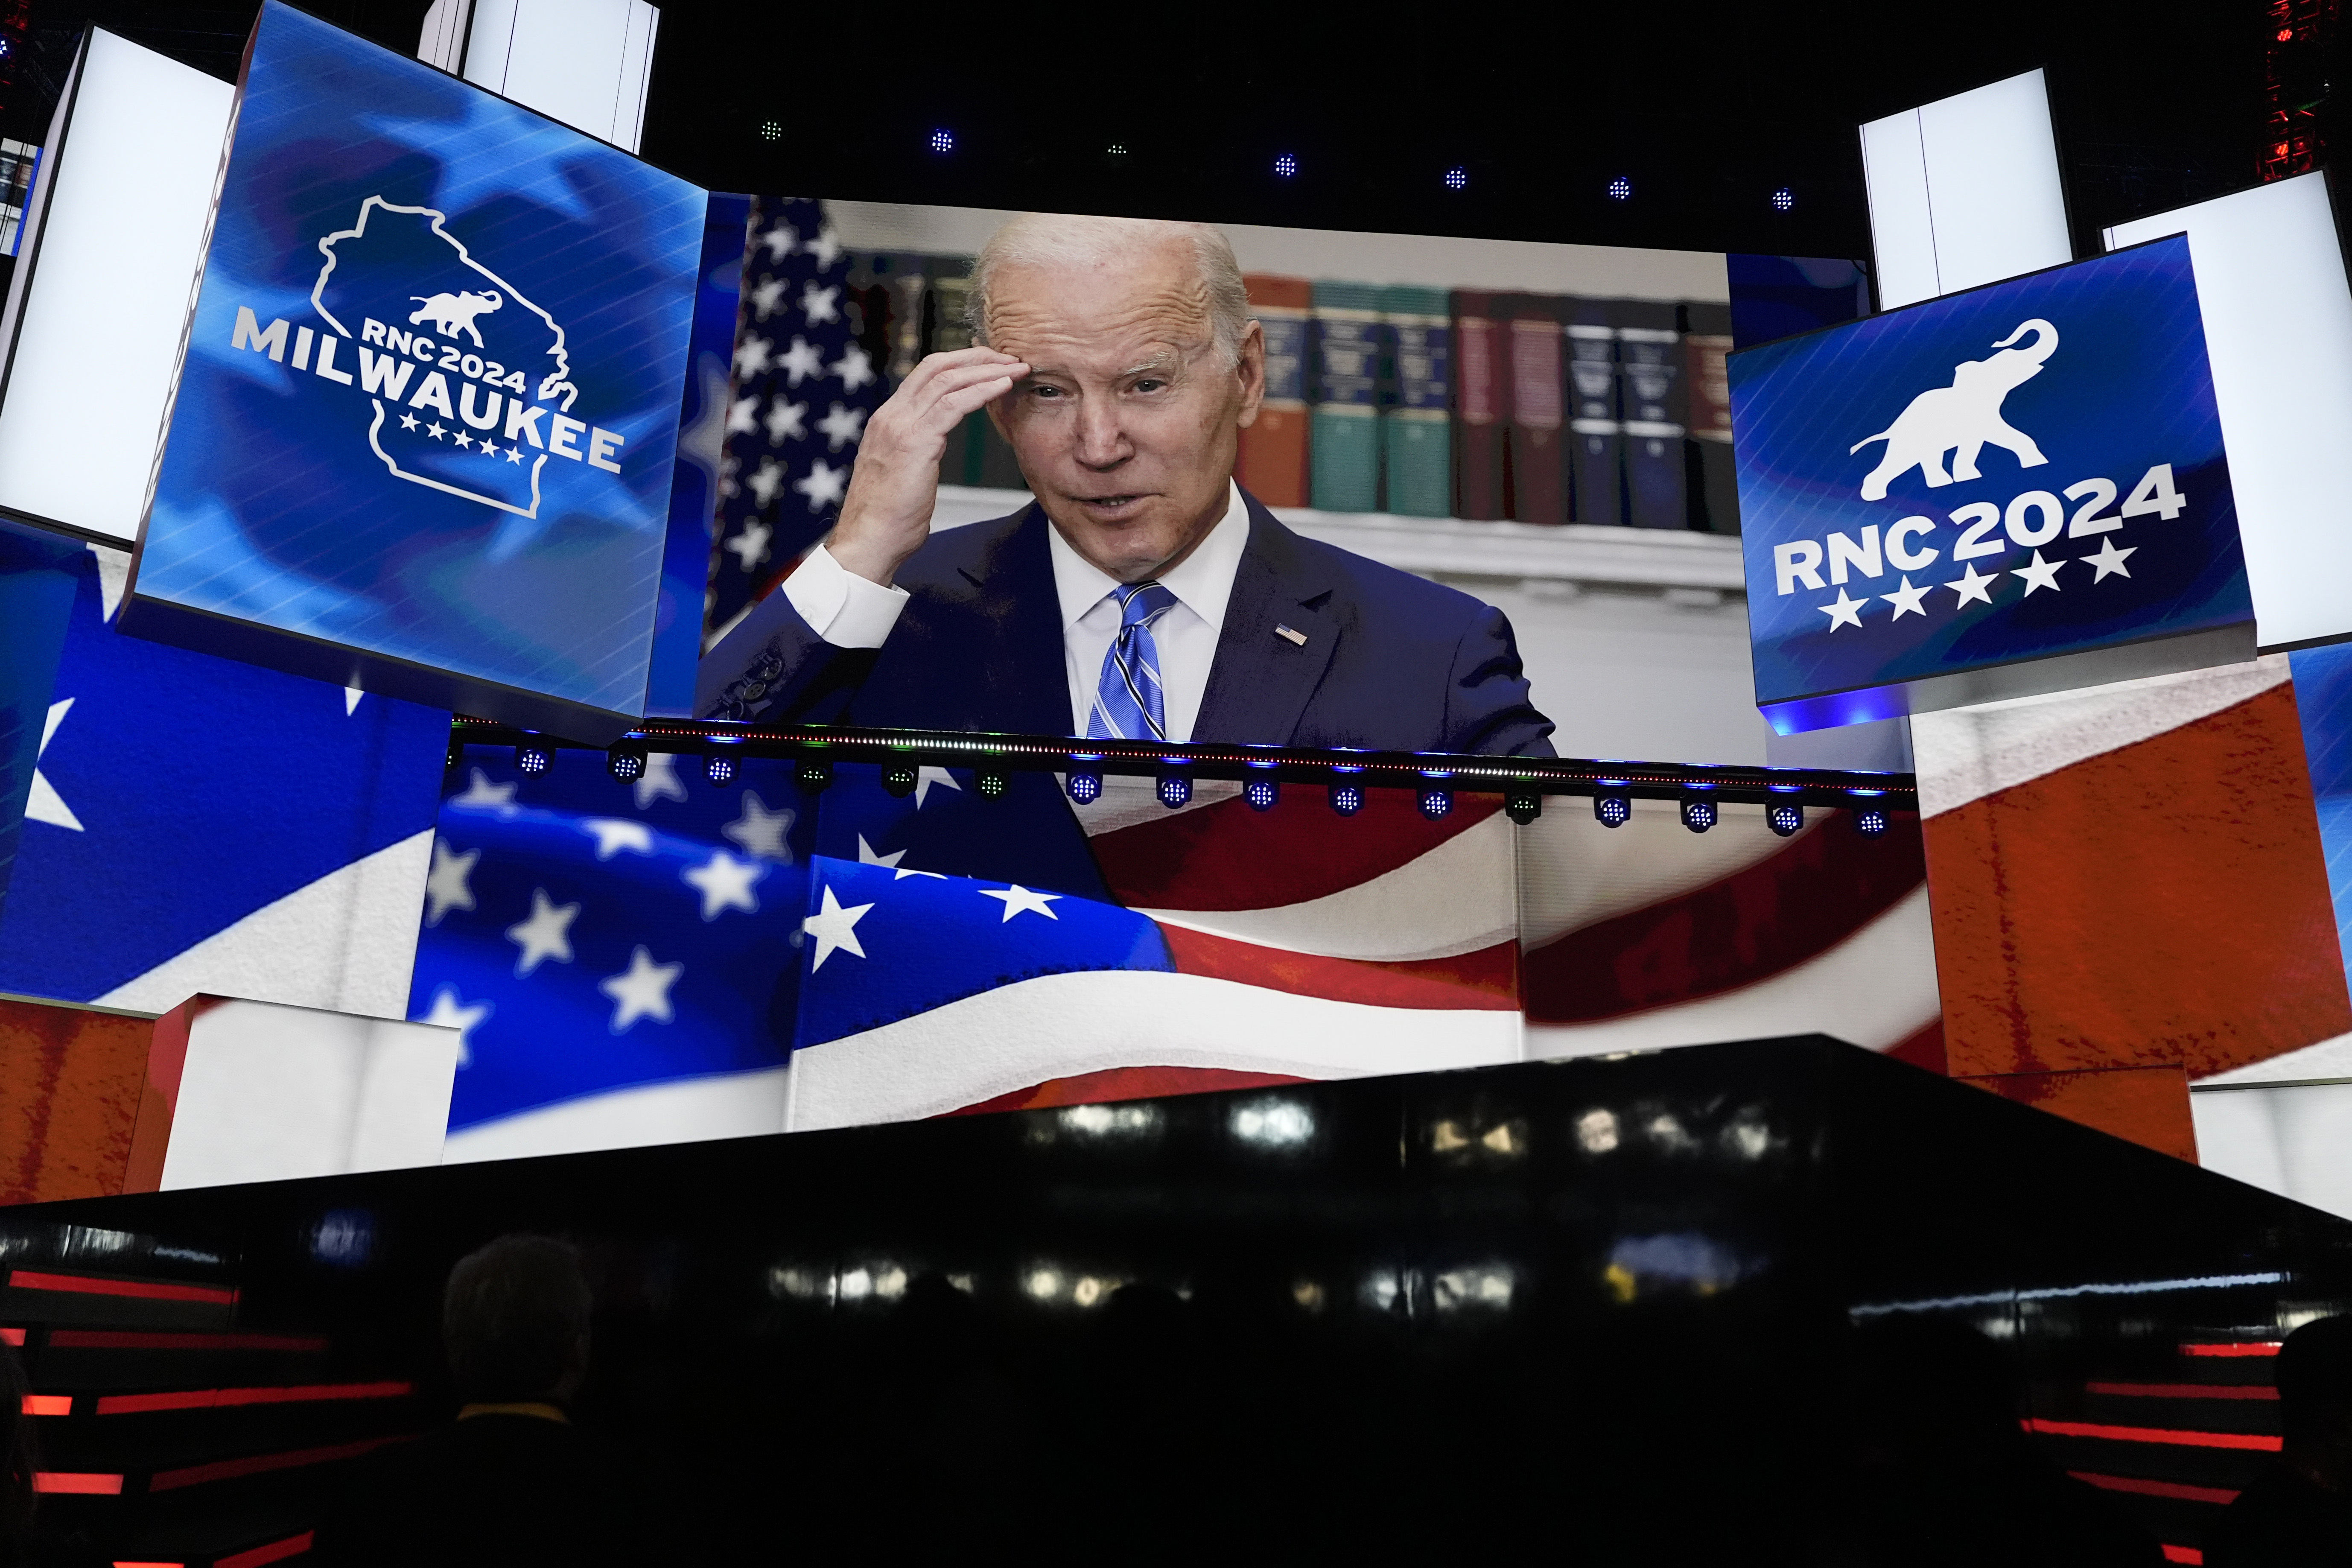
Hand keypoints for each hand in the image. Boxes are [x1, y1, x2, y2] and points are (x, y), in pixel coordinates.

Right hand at [829, 347, 1027, 585]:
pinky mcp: (915, 442)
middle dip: (976, 356)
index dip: (960, 363)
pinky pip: (953, 405)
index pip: (924, 375)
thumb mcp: (902, 471)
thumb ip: (916, 449)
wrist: (870, 540)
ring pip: (947, 380)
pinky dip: (982, 391)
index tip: (989, 363)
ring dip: (987, 370)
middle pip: (936, 366)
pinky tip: (1004, 386)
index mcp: (887, 420)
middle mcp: (891, 416)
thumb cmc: (889, 517)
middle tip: (1008, 357)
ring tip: (1016, 367)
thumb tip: (932, 445)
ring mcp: (900, 426)